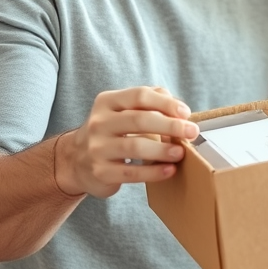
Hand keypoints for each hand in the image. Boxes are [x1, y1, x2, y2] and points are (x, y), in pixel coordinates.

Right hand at [55, 86, 198, 197]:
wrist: (76, 161)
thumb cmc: (111, 131)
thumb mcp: (123, 110)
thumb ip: (150, 101)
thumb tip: (177, 104)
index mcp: (107, 102)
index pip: (139, 96)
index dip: (165, 103)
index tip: (186, 112)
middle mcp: (99, 122)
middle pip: (139, 120)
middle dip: (170, 126)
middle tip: (192, 132)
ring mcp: (97, 148)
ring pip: (134, 147)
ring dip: (162, 150)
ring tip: (180, 153)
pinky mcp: (100, 171)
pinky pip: (131, 172)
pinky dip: (153, 172)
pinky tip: (168, 170)